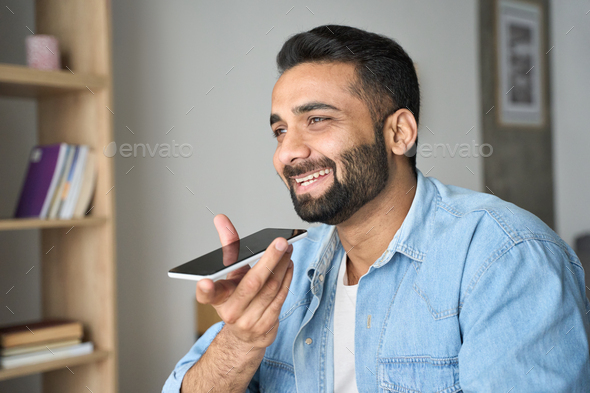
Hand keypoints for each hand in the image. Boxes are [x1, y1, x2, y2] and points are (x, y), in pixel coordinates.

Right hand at [196, 214, 293, 349]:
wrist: (245, 336)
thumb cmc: (236, 298)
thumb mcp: (228, 274)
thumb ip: (228, 246)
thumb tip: (221, 219)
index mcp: (217, 299)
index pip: (206, 296)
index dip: (204, 290)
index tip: (204, 282)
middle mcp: (231, 312)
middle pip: (251, 284)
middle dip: (268, 260)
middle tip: (280, 242)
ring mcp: (249, 321)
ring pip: (270, 289)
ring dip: (282, 266)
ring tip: (287, 248)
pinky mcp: (267, 326)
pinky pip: (280, 298)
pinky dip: (287, 278)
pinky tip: (288, 264)